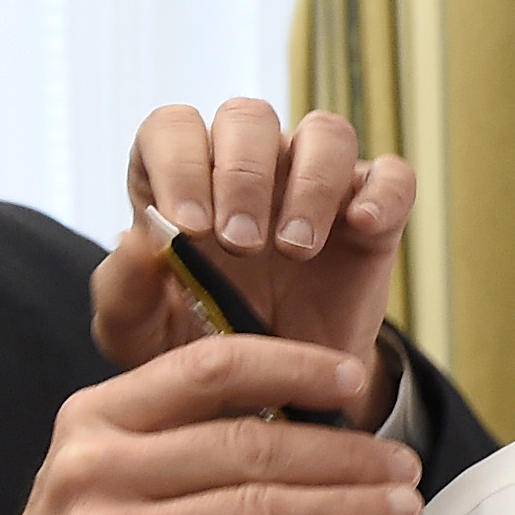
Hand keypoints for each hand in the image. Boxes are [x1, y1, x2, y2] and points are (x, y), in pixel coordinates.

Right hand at [0, 334, 426, 514]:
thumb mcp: (100, 478)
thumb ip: (176, 439)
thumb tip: (303, 418)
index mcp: (93, 421)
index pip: (210, 369)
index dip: (293, 367)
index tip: (354, 379)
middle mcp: (96, 472)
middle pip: (250, 447)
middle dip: (345, 457)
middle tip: (403, 466)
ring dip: (347, 514)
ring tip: (399, 513)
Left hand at [93, 100, 413, 419]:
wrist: (273, 396)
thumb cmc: (199, 347)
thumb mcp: (140, 335)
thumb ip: (122, 291)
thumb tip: (138, 237)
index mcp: (183, 179)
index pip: (174, 127)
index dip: (181, 162)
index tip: (189, 224)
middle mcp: (249, 168)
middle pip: (248, 117)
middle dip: (242, 175)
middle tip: (241, 245)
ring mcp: (315, 185)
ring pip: (323, 132)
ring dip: (310, 182)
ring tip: (296, 247)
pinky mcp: (373, 214)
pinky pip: (392, 176)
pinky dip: (382, 193)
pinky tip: (362, 226)